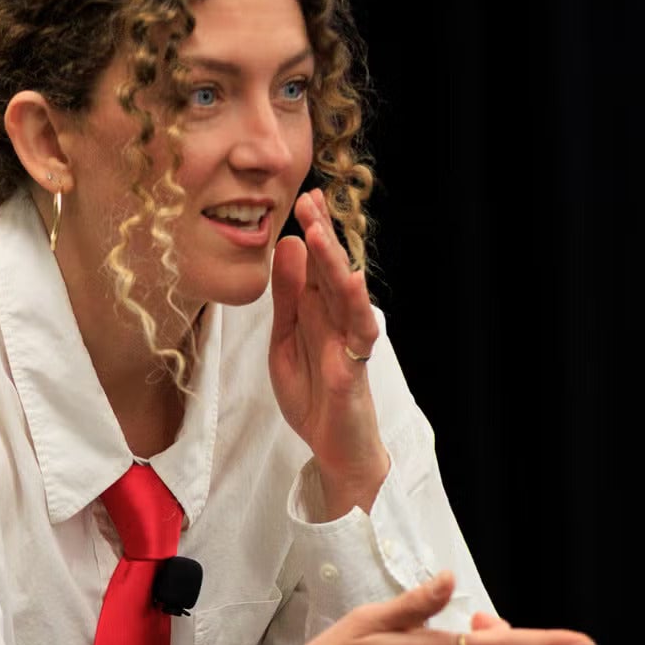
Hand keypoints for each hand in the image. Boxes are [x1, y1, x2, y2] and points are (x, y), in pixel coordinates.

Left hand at [268, 188, 387, 506]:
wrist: (334, 447)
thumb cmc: (313, 393)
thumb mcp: (285, 338)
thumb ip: (286, 297)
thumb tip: (286, 245)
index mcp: (318, 311)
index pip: (314, 264)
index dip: (309, 231)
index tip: (302, 197)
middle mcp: (337, 319)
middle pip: (330, 270)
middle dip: (320, 234)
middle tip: (309, 198)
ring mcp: (348, 341)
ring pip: (345, 294)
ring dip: (333, 262)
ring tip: (318, 232)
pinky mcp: (354, 367)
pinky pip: (359, 333)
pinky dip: (356, 307)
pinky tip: (352, 283)